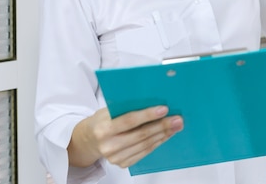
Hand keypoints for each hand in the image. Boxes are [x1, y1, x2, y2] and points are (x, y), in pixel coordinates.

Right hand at [68, 106, 182, 168]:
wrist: (88, 140)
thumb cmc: (101, 120)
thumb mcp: (107, 110)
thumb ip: (125, 108)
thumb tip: (152, 101)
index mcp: (103, 129)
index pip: (129, 121)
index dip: (148, 115)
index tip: (164, 109)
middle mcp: (108, 145)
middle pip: (141, 135)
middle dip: (162, 126)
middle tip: (177, 119)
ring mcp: (115, 157)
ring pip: (145, 145)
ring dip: (163, 135)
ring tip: (175, 126)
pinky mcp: (122, 163)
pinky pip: (144, 153)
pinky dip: (157, 143)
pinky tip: (165, 135)